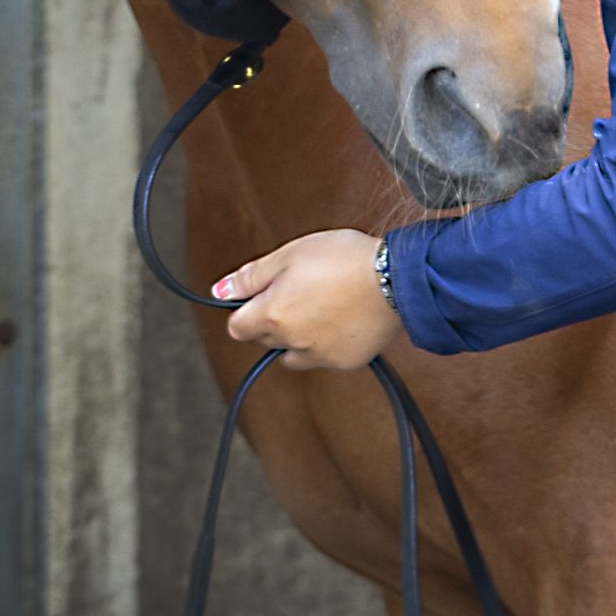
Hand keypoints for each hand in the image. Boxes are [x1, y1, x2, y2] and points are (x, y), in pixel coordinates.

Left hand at [212, 229, 404, 371]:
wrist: (396, 277)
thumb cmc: (343, 258)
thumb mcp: (290, 254)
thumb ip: (251, 277)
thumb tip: (219, 291)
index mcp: (272, 315)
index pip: (238, 326)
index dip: (248, 308)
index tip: (266, 292)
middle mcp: (292, 342)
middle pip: (266, 339)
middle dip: (275, 318)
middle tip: (303, 289)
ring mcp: (320, 356)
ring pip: (295, 353)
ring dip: (299, 336)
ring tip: (324, 306)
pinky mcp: (346, 362)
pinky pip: (325, 357)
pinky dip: (328, 342)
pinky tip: (346, 317)